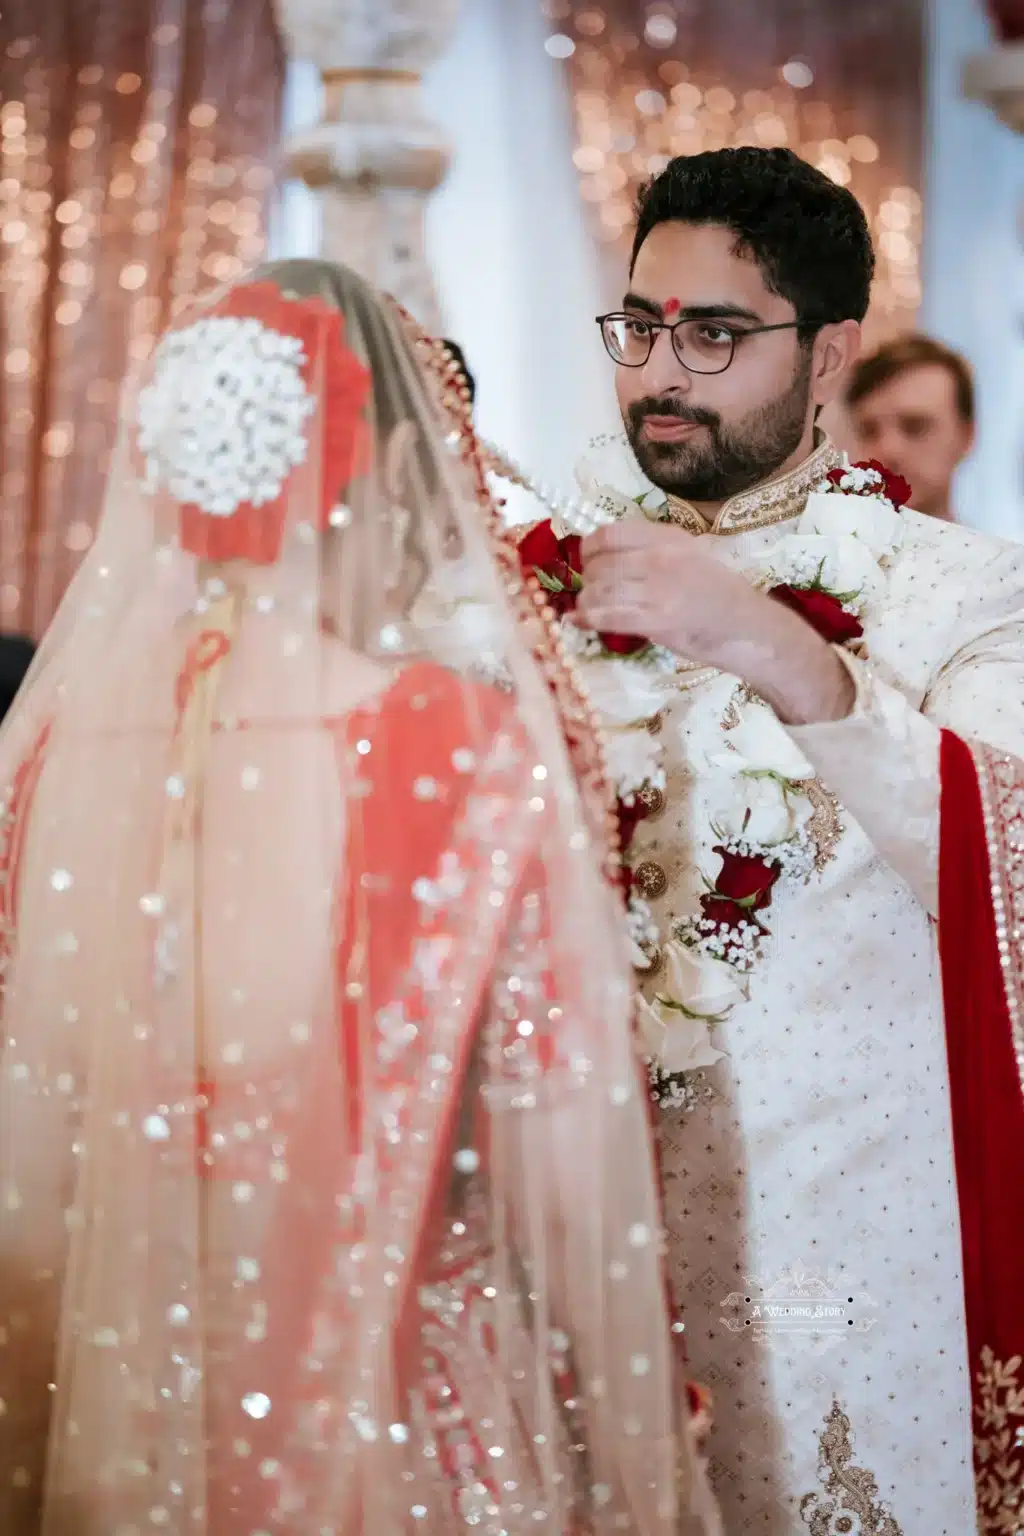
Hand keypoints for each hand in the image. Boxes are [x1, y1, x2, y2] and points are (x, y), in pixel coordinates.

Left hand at [574, 520, 855, 725]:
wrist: (748, 626)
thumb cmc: (719, 594)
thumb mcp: (689, 556)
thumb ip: (653, 553)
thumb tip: (607, 558)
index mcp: (667, 537)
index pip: (610, 534)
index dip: (589, 549)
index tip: (587, 561)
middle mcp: (661, 558)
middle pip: (600, 564)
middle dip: (588, 581)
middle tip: (590, 593)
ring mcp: (659, 589)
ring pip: (600, 590)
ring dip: (587, 602)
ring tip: (586, 609)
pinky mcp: (658, 620)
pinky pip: (609, 616)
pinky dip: (587, 619)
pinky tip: (577, 622)